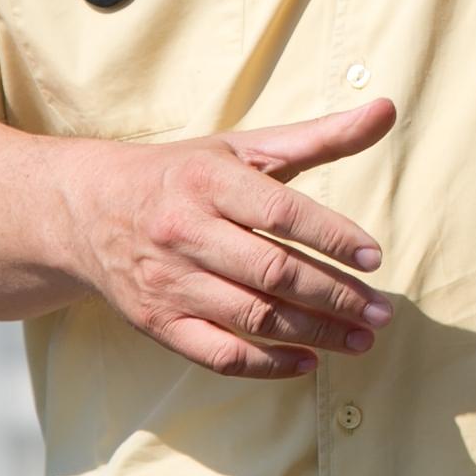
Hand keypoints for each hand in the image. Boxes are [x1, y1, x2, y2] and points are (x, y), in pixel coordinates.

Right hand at [51, 99, 397, 380]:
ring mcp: (168, 282)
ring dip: (313, 333)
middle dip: (334, 295)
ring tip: (361, 339)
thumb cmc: (184, 174)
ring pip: (251, 317)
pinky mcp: (156, 322)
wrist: (88, 209)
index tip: (375, 258)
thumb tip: (387, 110)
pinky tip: (308, 362)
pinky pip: (216, 355)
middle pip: (272, 272)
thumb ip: (320, 136)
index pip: (281, 214)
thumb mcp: (245, 147)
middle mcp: (186, 232)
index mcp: (210, 181)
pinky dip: (266, 364)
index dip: (332, 237)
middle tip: (382, 313)